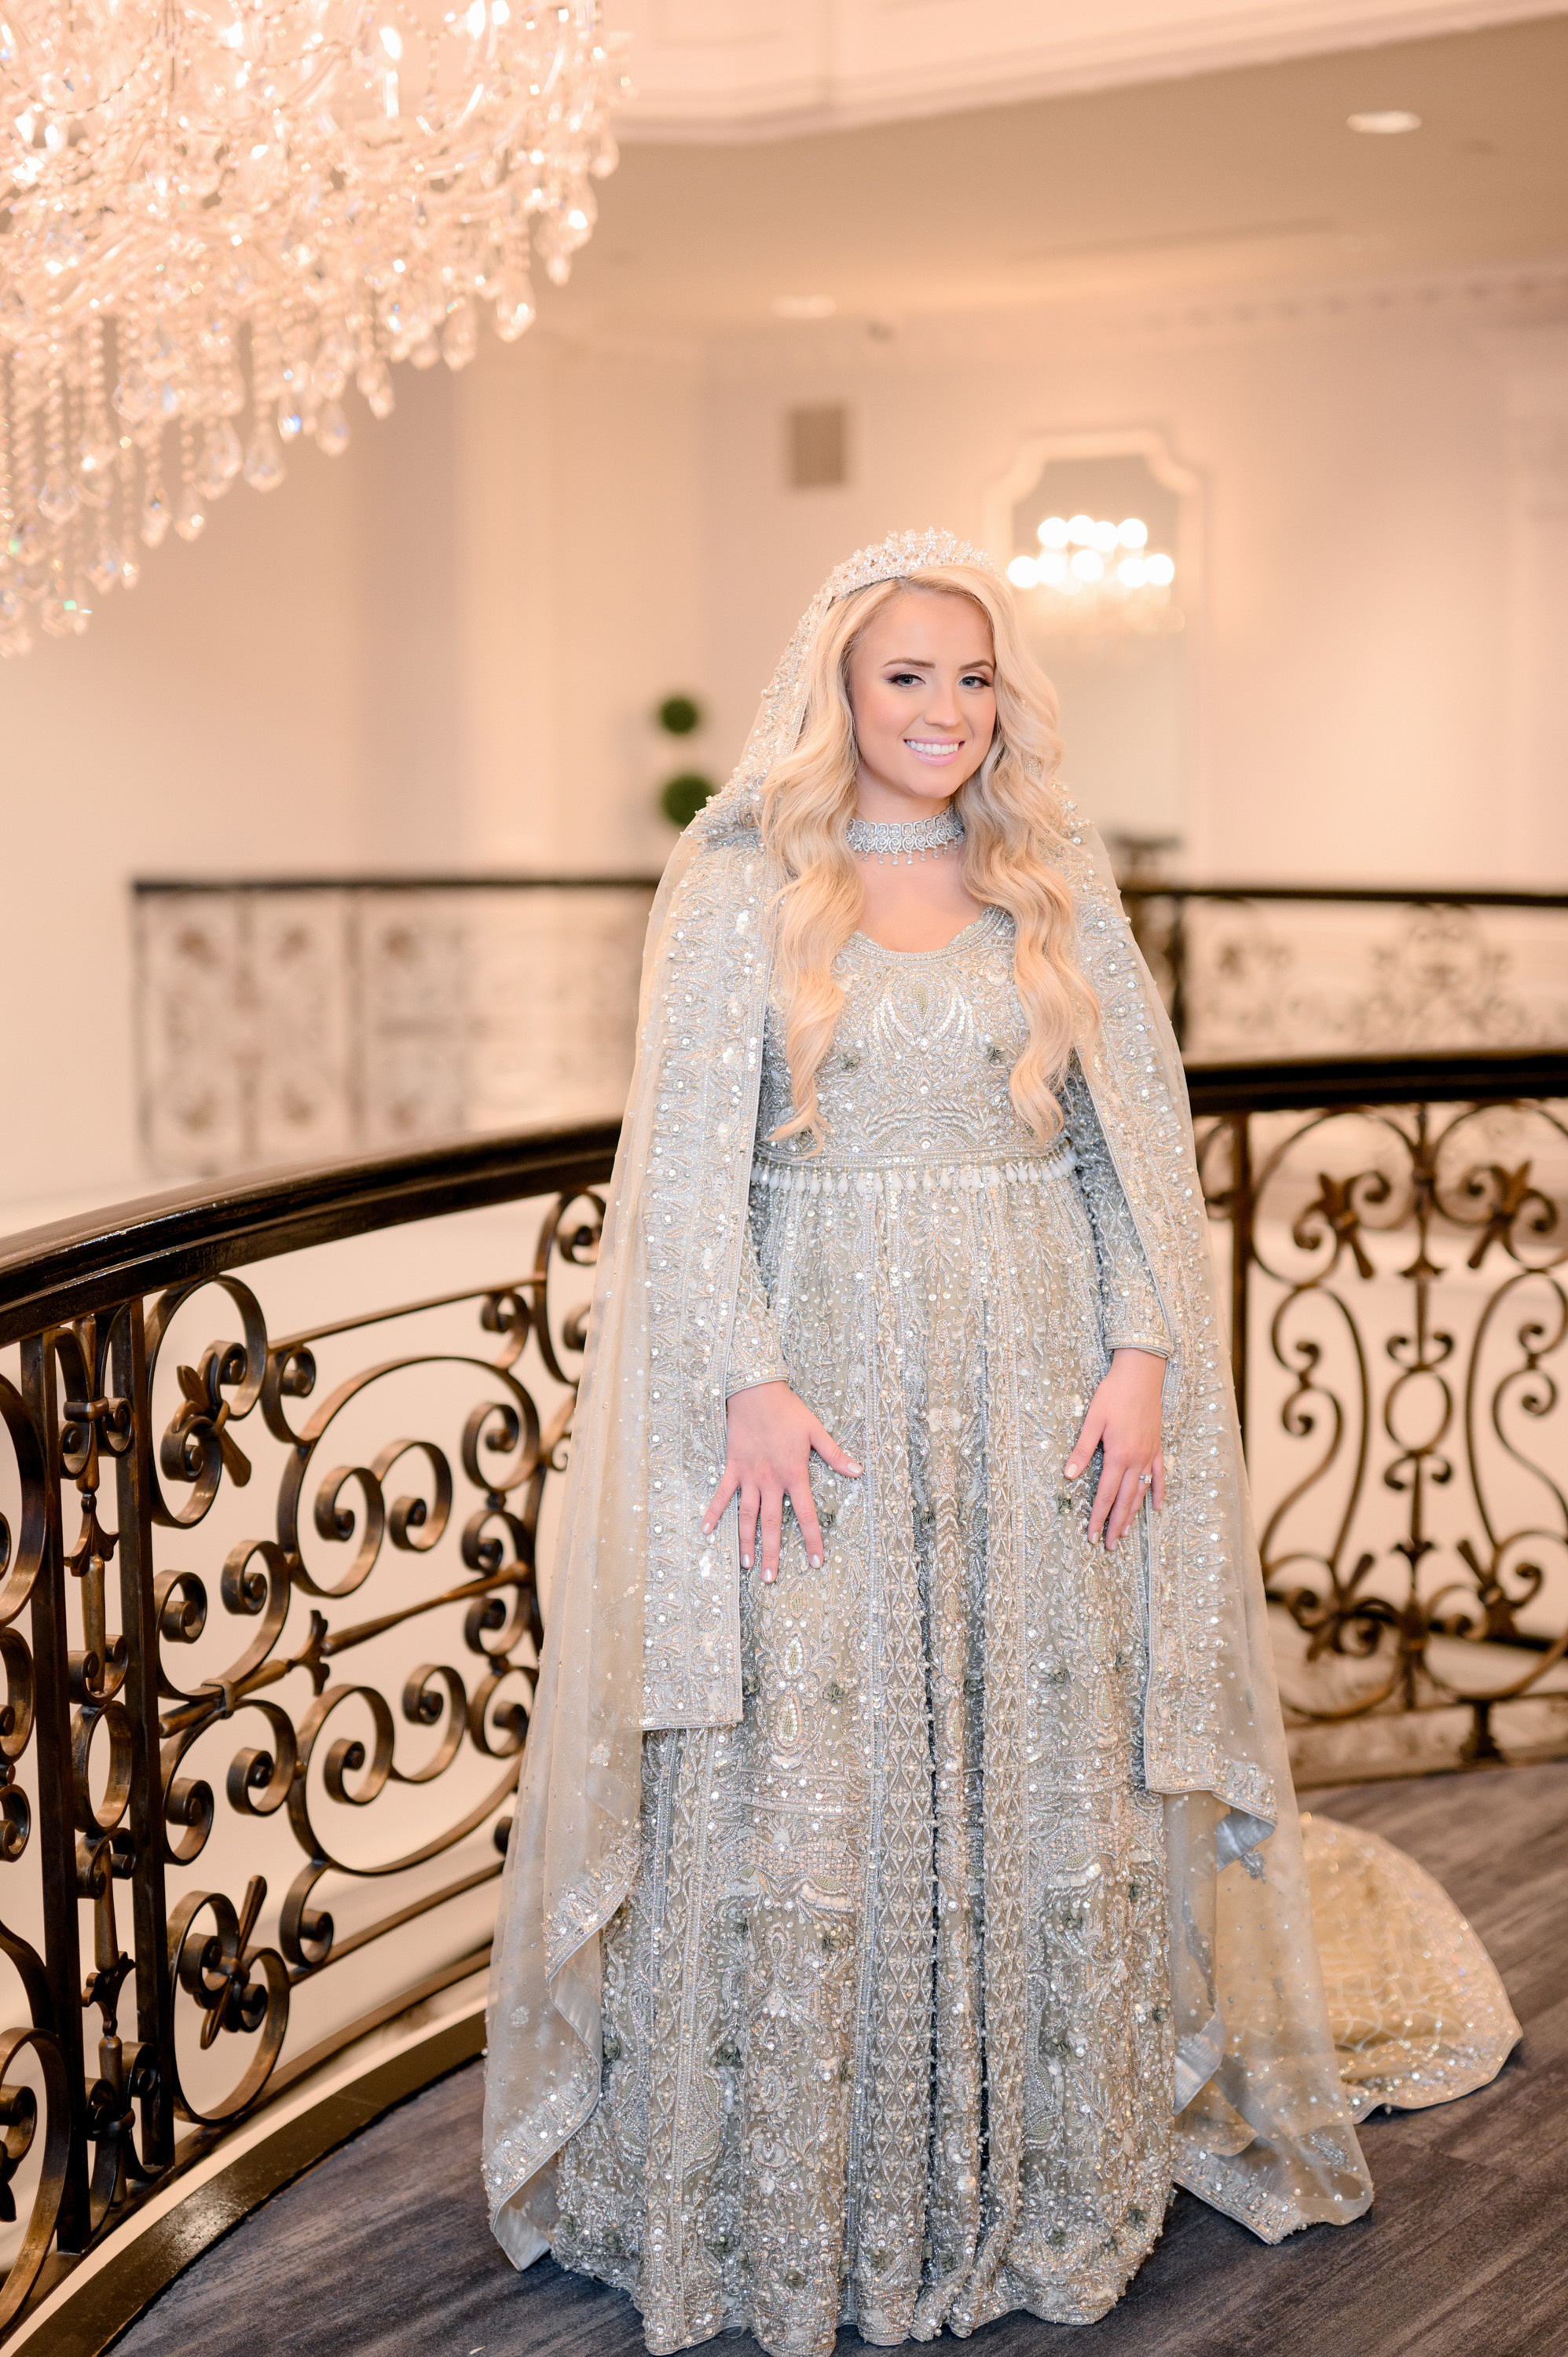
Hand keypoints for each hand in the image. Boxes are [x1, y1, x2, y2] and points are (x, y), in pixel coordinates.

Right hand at [702, 1381, 861, 1582]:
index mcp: (793, 1473)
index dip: (812, 1539)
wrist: (756, 1391)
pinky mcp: (733, 1468)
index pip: (805, 1514)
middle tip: (771, 1579)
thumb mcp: (816, 1431)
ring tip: (746, 1566)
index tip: (815, 1562)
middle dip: (772, 1553)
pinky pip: (722, 1495)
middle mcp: (770, 1480)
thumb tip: (858, 1471)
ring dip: (746, 1542)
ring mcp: (749, 1476)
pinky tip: (706, 1532)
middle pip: (772, 1523)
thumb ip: (835, 1454)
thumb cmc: (788, 1411)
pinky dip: (714, 1512)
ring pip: (747, 1516)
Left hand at [1065, 1348, 1165, 1548]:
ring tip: (1125, 1534)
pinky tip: (1156, 1508)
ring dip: (1132, 1515)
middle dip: (1115, 1525)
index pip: (1105, 1495)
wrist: (1141, 1375)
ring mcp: (1149, 1455)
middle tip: (1109, 1547)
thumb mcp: (1092, 1420)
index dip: (1098, 1518)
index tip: (1091, 1537)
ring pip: (1141, 1493)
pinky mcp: (1157, 1447)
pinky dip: (1158, 1493)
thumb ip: (1081, 1450)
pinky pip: (1159, 1476)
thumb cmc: (1113, 1394)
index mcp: (1118, 1455)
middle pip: (1124, 1500)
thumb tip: (1068, 1476)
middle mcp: (1136, 1460)